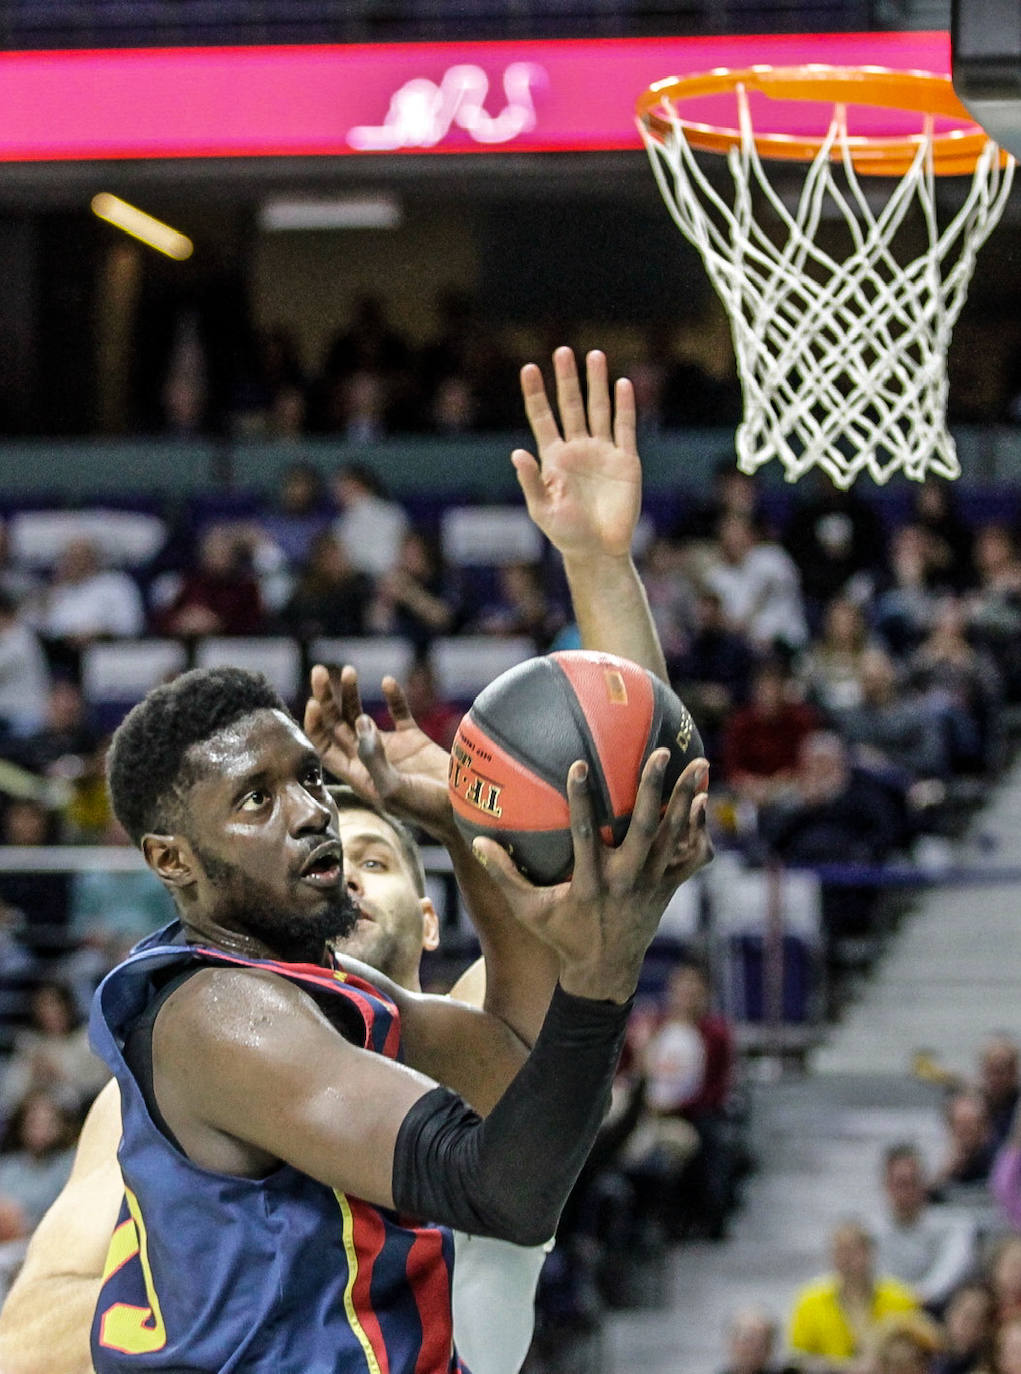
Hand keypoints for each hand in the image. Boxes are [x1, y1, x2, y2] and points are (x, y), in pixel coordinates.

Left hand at [304, 664, 453, 837]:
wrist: (464, 809)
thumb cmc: (426, 808)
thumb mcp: (392, 789)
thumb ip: (372, 757)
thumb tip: (361, 720)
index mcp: (358, 774)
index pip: (325, 746)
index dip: (315, 725)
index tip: (314, 701)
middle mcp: (368, 759)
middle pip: (338, 725)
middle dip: (328, 699)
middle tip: (321, 672)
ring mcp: (390, 747)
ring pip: (361, 715)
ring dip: (351, 693)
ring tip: (348, 670)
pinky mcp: (414, 739)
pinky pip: (398, 712)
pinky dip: (393, 696)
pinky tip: (387, 681)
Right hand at [474, 752, 711, 1002]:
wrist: (605, 972)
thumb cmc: (562, 936)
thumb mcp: (528, 910)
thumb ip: (503, 874)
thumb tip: (477, 841)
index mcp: (590, 884)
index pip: (585, 836)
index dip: (582, 800)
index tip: (579, 764)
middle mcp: (624, 881)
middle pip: (644, 830)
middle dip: (653, 790)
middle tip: (661, 753)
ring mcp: (650, 884)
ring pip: (672, 837)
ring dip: (685, 800)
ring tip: (699, 763)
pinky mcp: (665, 888)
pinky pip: (686, 855)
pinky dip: (697, 828)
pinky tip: (704, 799)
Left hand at [513, 347, 640, 562]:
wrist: (600, 551)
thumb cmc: (567, 534)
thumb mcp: (542, 509)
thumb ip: (531, 481)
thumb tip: (516, 453)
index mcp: (554, 458)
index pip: (542, 418)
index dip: (535, 394)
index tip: (528, 369)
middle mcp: (578, 449)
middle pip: (571, 406)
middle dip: (566, 379)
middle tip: (562, 351)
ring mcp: (602, 452)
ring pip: (599, 409)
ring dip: (596, 384)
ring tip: (594, 355)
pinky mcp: (626, 460)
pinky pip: (625, 428)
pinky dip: (625, 406)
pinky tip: (623, 384)